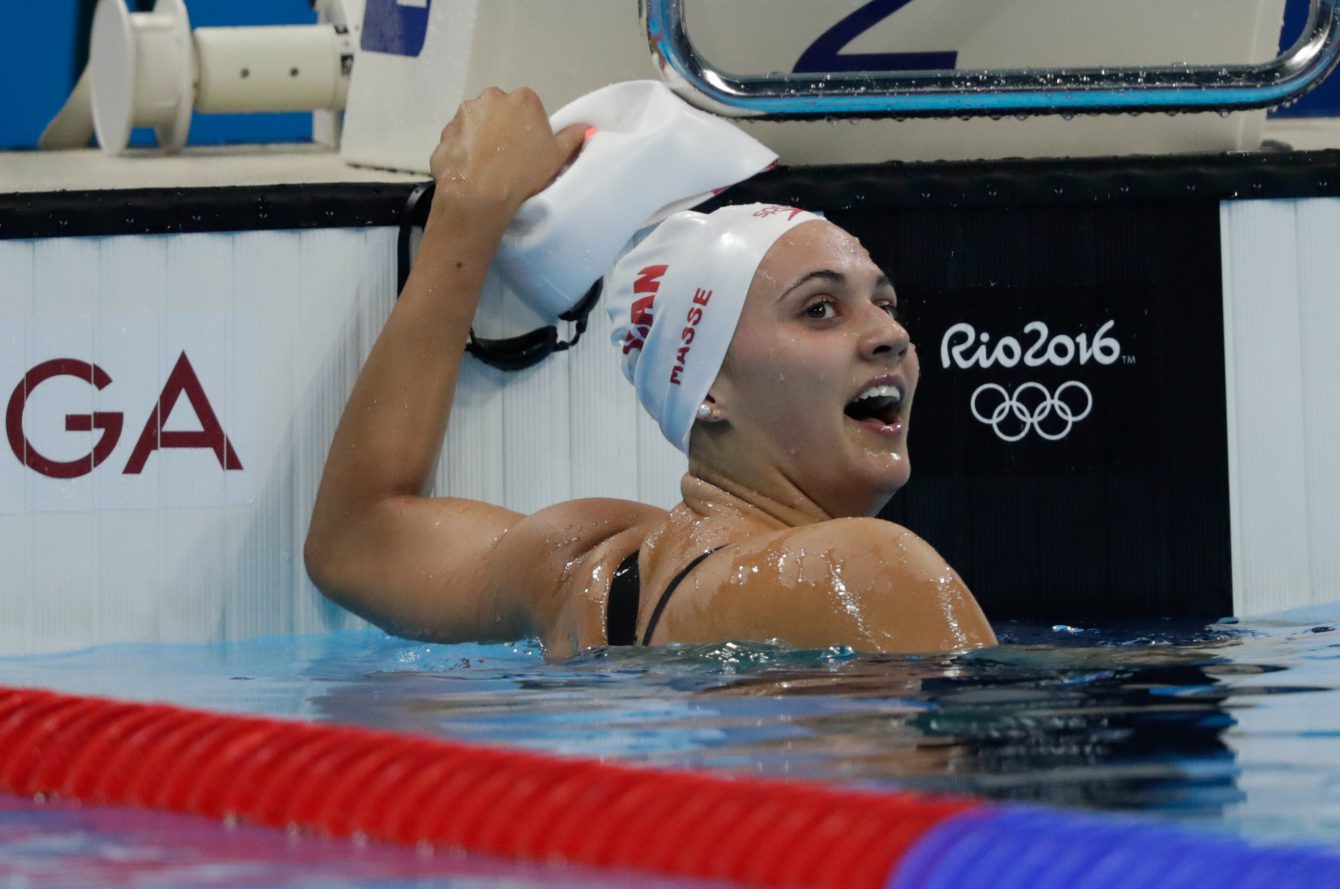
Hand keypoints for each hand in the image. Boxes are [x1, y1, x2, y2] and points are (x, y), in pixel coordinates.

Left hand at [428, 87, 586, 222]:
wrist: (480, 196)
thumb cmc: (525, 173)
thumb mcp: (558, 156)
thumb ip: (572, 137)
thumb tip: (587, 127)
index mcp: (523, 99)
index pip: (528, 109)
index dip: (528, 130)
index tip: (528, 150)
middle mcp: (491, 97)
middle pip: (499, 112)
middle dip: (502, 129)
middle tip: (507, 158)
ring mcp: (464, 114)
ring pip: (475, 124)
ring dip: (480, 139)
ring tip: (486, 168)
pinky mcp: (445, 133)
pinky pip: (457, 140)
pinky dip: (462, 152)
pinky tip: (470, 172)